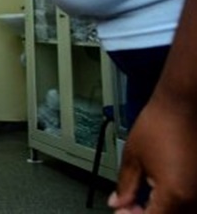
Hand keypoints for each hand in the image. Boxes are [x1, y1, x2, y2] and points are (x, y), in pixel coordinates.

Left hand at [109, 94, 196, 212]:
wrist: (183, 105)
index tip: (121, 211)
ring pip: (181, 212)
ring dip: (160, 209)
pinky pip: (189, 202)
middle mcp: (194, 197)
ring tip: (142, 198)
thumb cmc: (161, 124)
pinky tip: (159, 191)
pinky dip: (173, 202)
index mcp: (175, 194)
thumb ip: (125, 185)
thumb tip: (118, 203)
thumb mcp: (133, 157)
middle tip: (128, 205)